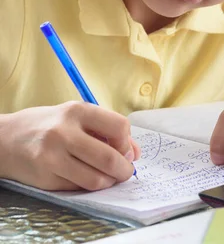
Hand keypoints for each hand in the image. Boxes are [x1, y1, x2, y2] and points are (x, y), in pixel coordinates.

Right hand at [0, 101, 140, 190]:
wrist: (6, 139)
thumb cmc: (50, 125)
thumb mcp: (79, 117)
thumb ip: (109, 132)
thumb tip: (135, 154)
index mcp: (77, 111)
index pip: (119, 127)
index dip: (127, 142)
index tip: (124, 149)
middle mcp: (64, 133)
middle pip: (109, 158)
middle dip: (124, 169)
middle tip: (125, 172)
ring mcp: (52, 157)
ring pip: (96, 179)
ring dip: (109, 182)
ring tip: (107, 176)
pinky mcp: (45, 178)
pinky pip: (79, 188)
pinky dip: (89, 186)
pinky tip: (85, 177)